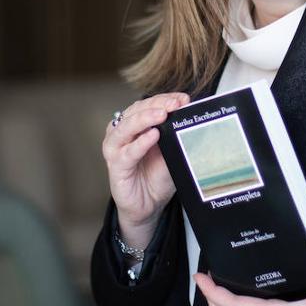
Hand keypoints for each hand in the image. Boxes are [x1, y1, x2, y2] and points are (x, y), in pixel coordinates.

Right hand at [101, 92, 190, 246]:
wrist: (148, 205)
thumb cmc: (156, 176)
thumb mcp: (170, 152)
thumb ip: (174, 135)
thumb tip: (189, 116)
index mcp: (134, 125)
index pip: (148, 105)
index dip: (165, 99)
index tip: (183, 99)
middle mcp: (122, 133)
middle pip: (136, 111)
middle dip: (157, 105)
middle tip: (175, 104)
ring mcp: (116, 149)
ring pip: (127, 127)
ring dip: (145, 118)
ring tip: (162, 115)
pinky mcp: (116, 166)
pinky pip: (127, 152)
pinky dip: (140, 143)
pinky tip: (153, 136)